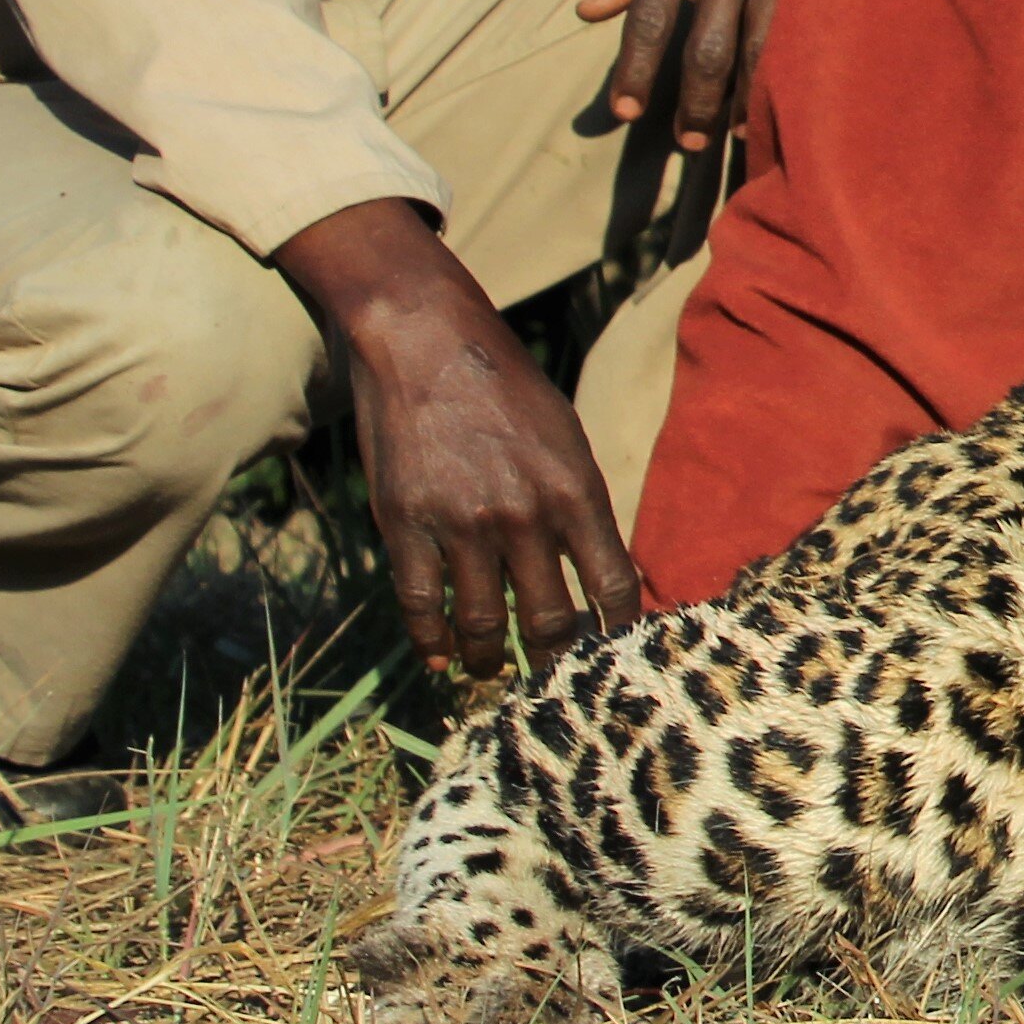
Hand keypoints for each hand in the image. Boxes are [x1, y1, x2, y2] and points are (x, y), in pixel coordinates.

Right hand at [277, 199, 641, 674]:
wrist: (425, 341)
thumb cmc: (506, 387)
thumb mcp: (565, 438)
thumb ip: (581, 506)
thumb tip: (599, 574)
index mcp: (576, 490)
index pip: (613, 587)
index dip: (618, 634)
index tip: (615, 658)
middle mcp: (523, 515)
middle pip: (549, 622)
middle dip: (556, 661)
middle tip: (555, 682)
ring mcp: (461, 524)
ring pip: (484, 626)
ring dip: (492, 661)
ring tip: (495, 672)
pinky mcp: (405, 525)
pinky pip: (422, 606)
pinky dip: (433, 642)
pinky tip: (441, 658)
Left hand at [579, 0, 856, 151]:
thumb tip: (589, 14)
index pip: (648, 20)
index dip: (635, 73)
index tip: (625, 114)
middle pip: (705, 48)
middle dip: (694, 104)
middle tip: (687, 144)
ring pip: (759, 44)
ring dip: (744, 99)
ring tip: (735, 136)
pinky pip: (800, 22)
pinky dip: (789, 64)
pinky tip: (785, 93)